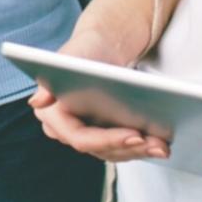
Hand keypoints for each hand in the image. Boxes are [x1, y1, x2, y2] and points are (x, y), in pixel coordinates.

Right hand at [29, 29, 168, 162]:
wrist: (101, 48)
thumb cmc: (86, 48)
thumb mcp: (73, 56)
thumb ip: (54, 75)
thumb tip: (38, 101)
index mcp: (51, 112)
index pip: (79, 137)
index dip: (108, 140)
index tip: (135, 135)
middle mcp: (63, 129)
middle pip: (98, 149)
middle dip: (130, 148)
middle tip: (157, 145)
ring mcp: (83, 135)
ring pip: (111, 153)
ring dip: (139, 152)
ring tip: (162, 146)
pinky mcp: (100, 137)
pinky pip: (119, 149)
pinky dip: (139, 148)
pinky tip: (159, 145)